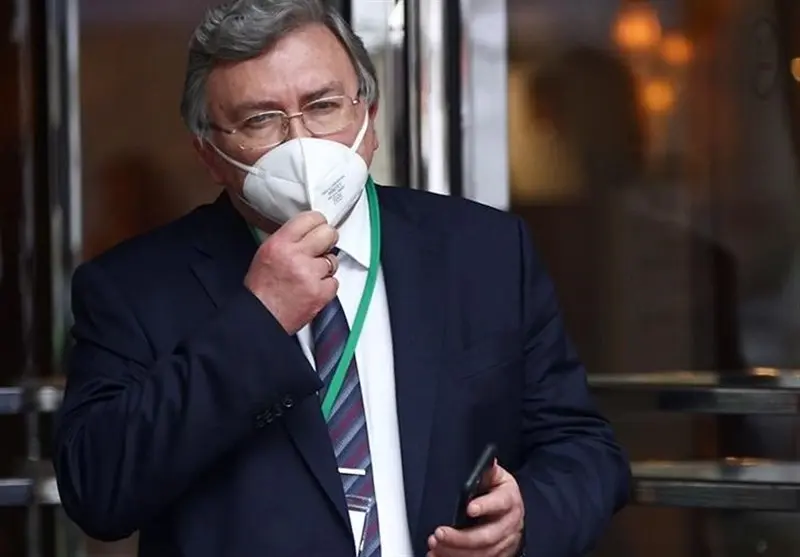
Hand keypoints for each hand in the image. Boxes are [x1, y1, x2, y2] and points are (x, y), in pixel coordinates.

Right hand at [244, 211, 338, 333]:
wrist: (261, 317)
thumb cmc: (262, 288)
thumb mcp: (266, 252)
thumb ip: (288, 238)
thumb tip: (310, 230)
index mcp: (280, 243)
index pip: (310, 218)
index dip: (318, 222)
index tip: (319, 226)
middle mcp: (297, 256)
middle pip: (328, 233)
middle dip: (327, 239)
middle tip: (322, 247)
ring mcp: (311, 275)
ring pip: (333, 260)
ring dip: (325, 267)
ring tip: (310, 275)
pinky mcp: (321, 293)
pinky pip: (334, 282)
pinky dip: (326, 286)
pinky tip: (313, 288)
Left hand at [428, 461, 524, 556]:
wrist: (514, 513)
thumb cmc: (501, 493)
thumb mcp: (497, 477)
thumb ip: (488, 470)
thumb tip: (488, 460)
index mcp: (509, 500)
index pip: (500, 503)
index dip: (485, 506)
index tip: (468, 508)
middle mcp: (509, 524)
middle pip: (486, 536)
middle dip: (461, 538)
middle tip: (439, 534)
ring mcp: (504, 543)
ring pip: (481, 553)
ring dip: (456, 552)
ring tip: (435, 546)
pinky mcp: (498, 554)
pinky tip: (441, 555)